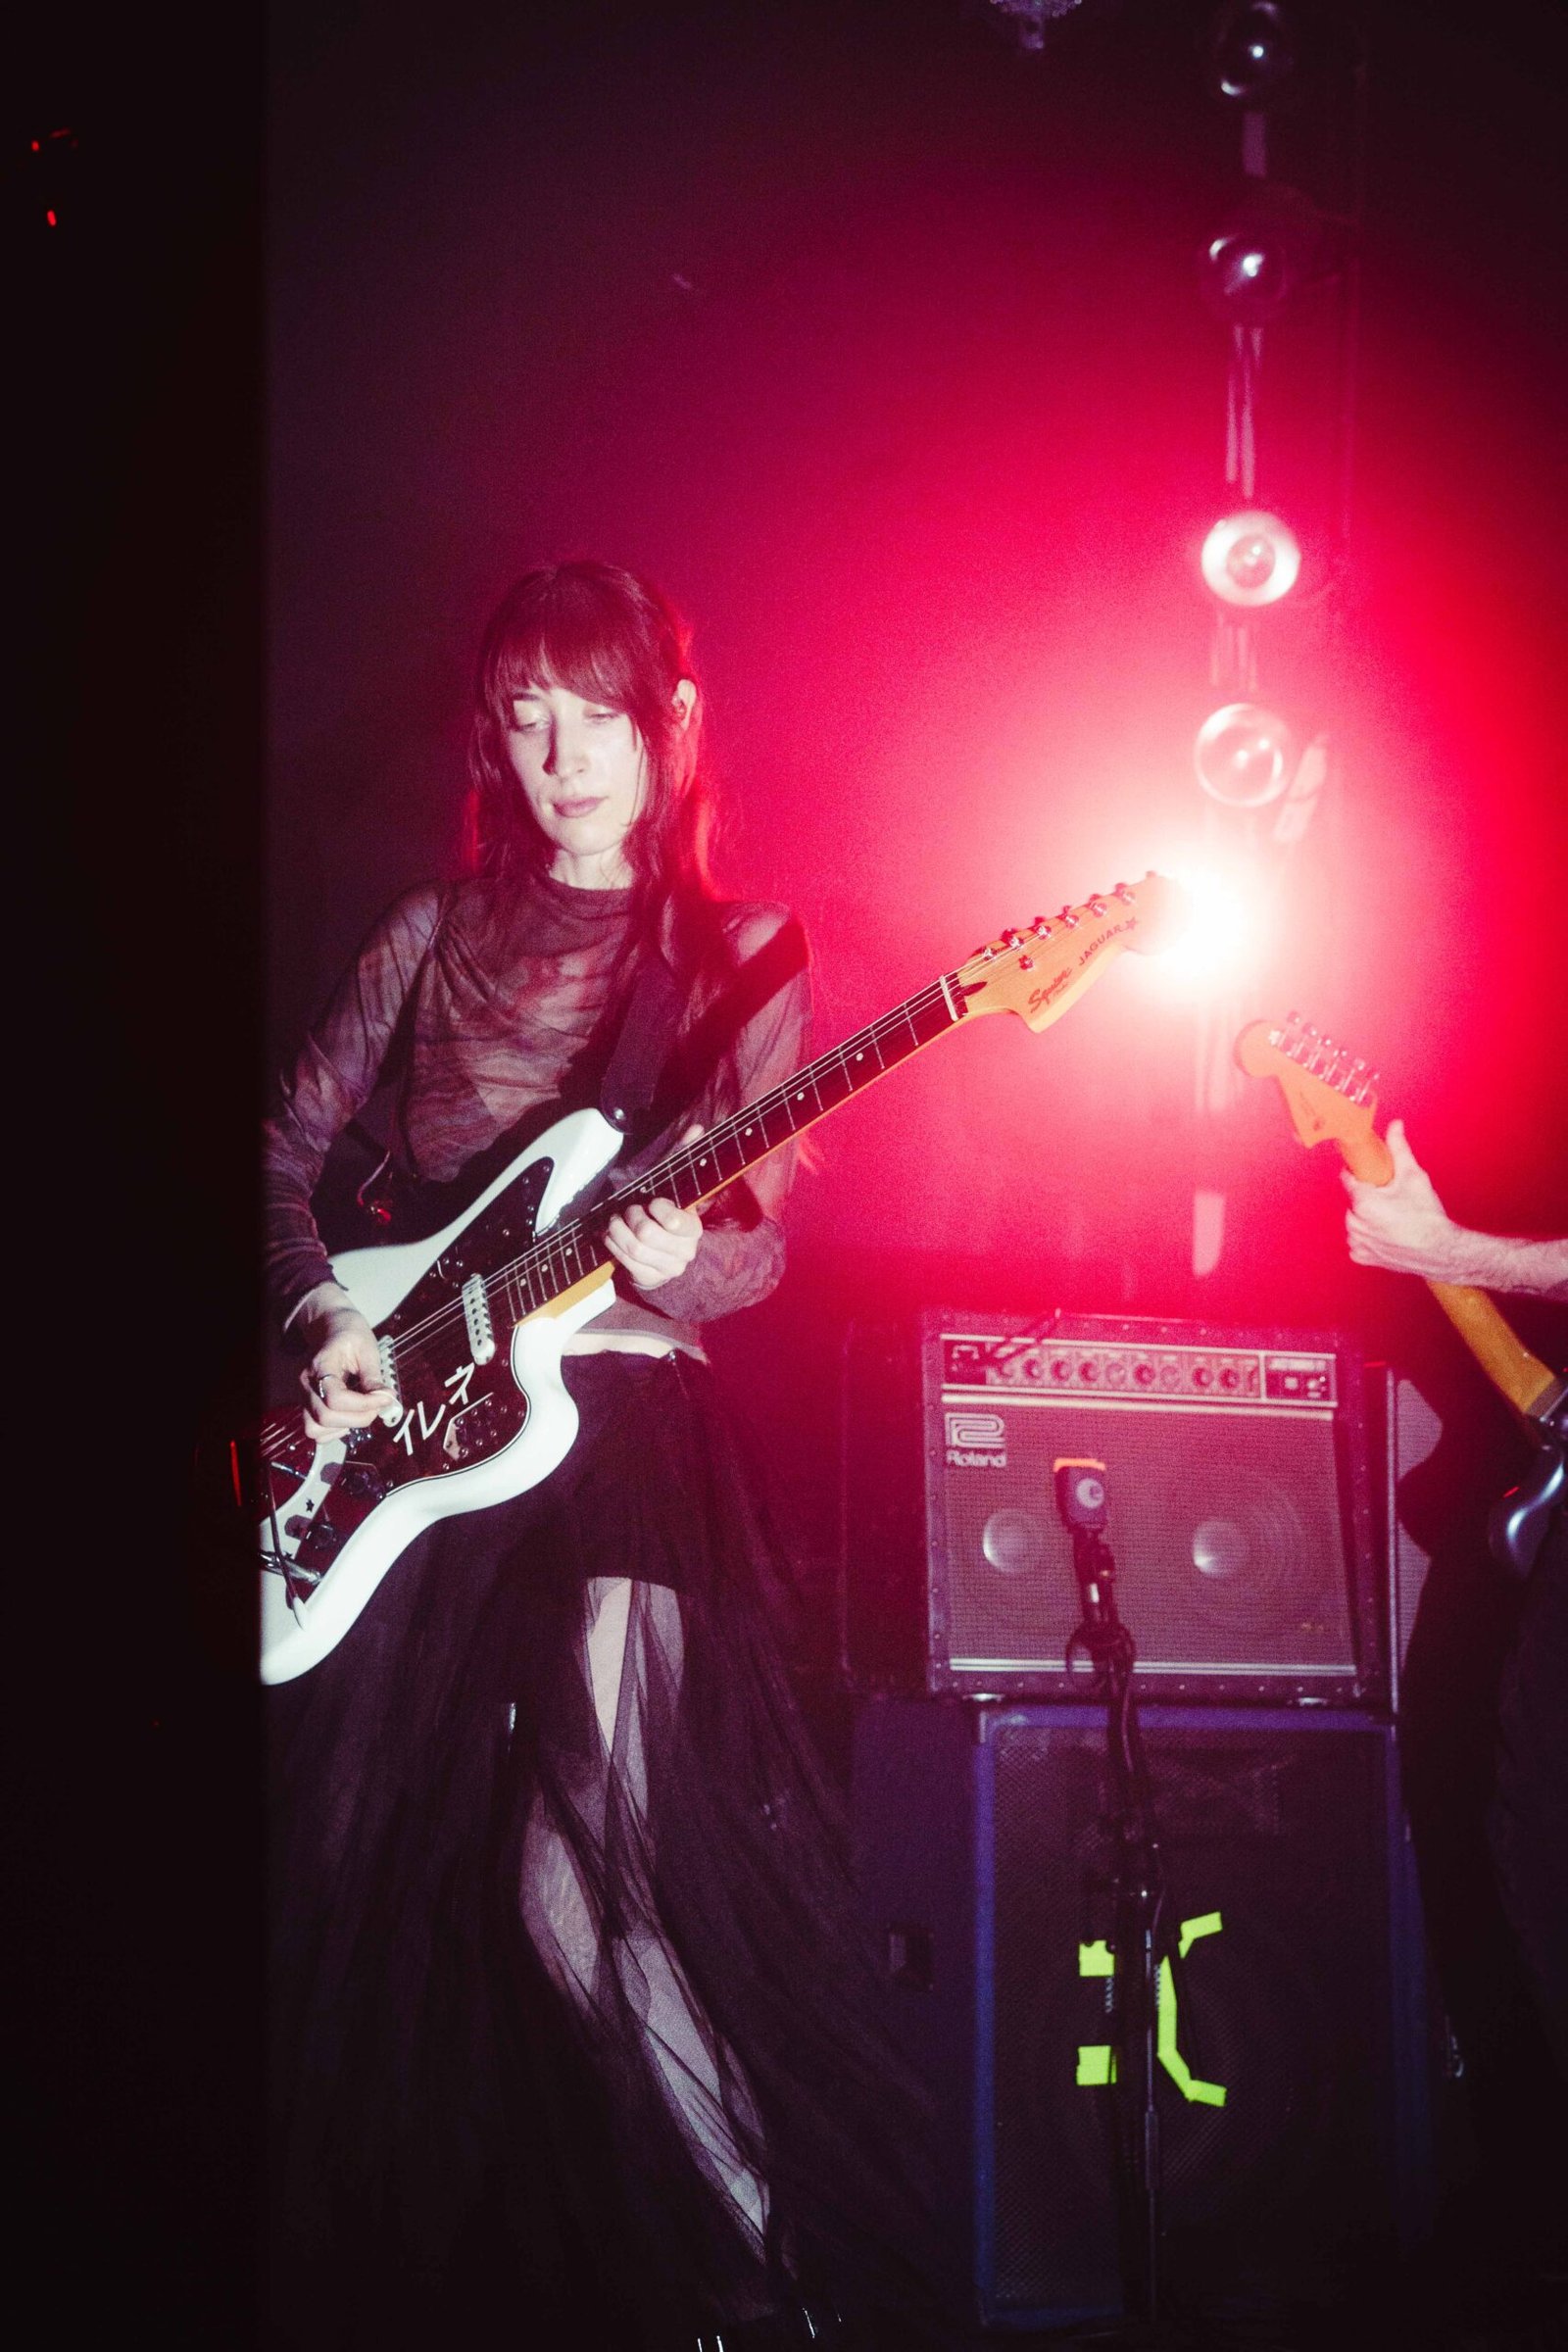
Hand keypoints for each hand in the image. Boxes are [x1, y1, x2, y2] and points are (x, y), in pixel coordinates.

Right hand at [299, 1292, 397, 1437]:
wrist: (330, 1327)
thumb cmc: (350, 1334)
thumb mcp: (367, 1348)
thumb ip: (373, 1376)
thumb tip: (386, 1399)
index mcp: (320, 1364)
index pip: (335, 1397)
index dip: (364, 1403)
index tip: (387, 1396)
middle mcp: (306, 1384)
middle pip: (325, 1417)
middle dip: (358, 1417)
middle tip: (378, 1405)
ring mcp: (304, 1396)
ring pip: (315, 1429)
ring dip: (345, 1427)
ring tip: (364, 1410)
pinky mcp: (308, 1406)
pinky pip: (316, 1431)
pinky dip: (335, 1431)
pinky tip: (351, 1415)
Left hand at [604, 1124, 705, 1292]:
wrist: (665, 1251)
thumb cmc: (666, 1211)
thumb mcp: (672, 1185)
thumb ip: (683, 1156)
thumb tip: (697, 1129)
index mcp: (693, 1227)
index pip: (674, 1220)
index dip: (657, 1208)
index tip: (652, 1201)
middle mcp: (685, 1251)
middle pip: (647, 1233)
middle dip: (632, 1216)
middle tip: (630, 1209)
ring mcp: (668, 1267)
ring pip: (632, 1247)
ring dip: (617, 1230)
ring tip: (615, 1220)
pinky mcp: (650, 1278)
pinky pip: (624, 1261)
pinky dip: (612, 1244)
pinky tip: (612, 1234)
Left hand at [1342, 1118, 1464, 1279]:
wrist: (1441, 1251)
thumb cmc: (1427, 1217)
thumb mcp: (1414, 1176)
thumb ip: (1399, 1149)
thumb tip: (1395, 1126)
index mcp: (1363, 1202)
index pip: (1349, 1178)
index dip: (1360, 1172)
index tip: (1370, 1172)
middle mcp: (1355, 1223)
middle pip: (1355, 1200)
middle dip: (1370, 1196)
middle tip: (1391, 1199)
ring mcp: (1358, 1242)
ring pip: (1356, 1220)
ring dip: (1369, 1217)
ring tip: (1393, 1217)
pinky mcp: (1362, 1257)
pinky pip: (1359, 1240)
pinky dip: (1370, 1236)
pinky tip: (1388, 1233)